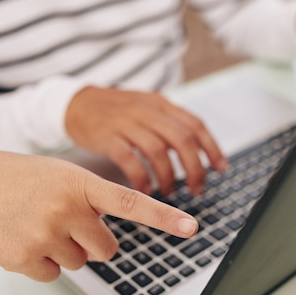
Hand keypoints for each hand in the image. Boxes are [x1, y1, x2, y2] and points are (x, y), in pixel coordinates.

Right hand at [0, 151, 198, 281]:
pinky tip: (24, 239)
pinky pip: (54, 275)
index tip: (192, 227)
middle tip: (66, 223)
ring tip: (38, 224)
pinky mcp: (26, 258)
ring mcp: (47, 234)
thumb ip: (90, 198)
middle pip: (108, 248)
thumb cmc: (15, 177)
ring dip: (65, 250)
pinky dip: (43, 263)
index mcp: (81, 182)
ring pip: (81, 263)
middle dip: (93, 242)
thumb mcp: (60, 173)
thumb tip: (106, 238)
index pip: (133, 203)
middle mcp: (69, 208)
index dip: (165, 217)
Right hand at [65, 87, 227, 195]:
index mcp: (161, 103)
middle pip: (182, 139)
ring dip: (169, 176)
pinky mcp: (106, 136)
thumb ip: (170, 125)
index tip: (221, 169)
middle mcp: (147, 110)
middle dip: (195, 168)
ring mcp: (126, 122)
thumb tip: (199, 151)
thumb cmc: (115, 112)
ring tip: (170, 191)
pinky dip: (141, 177)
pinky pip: (130, 159)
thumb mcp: (147, 108)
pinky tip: (145, 190)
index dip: (212, 148)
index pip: (195, 125)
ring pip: (158, 151)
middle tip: (197, 188)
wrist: (74, 103)